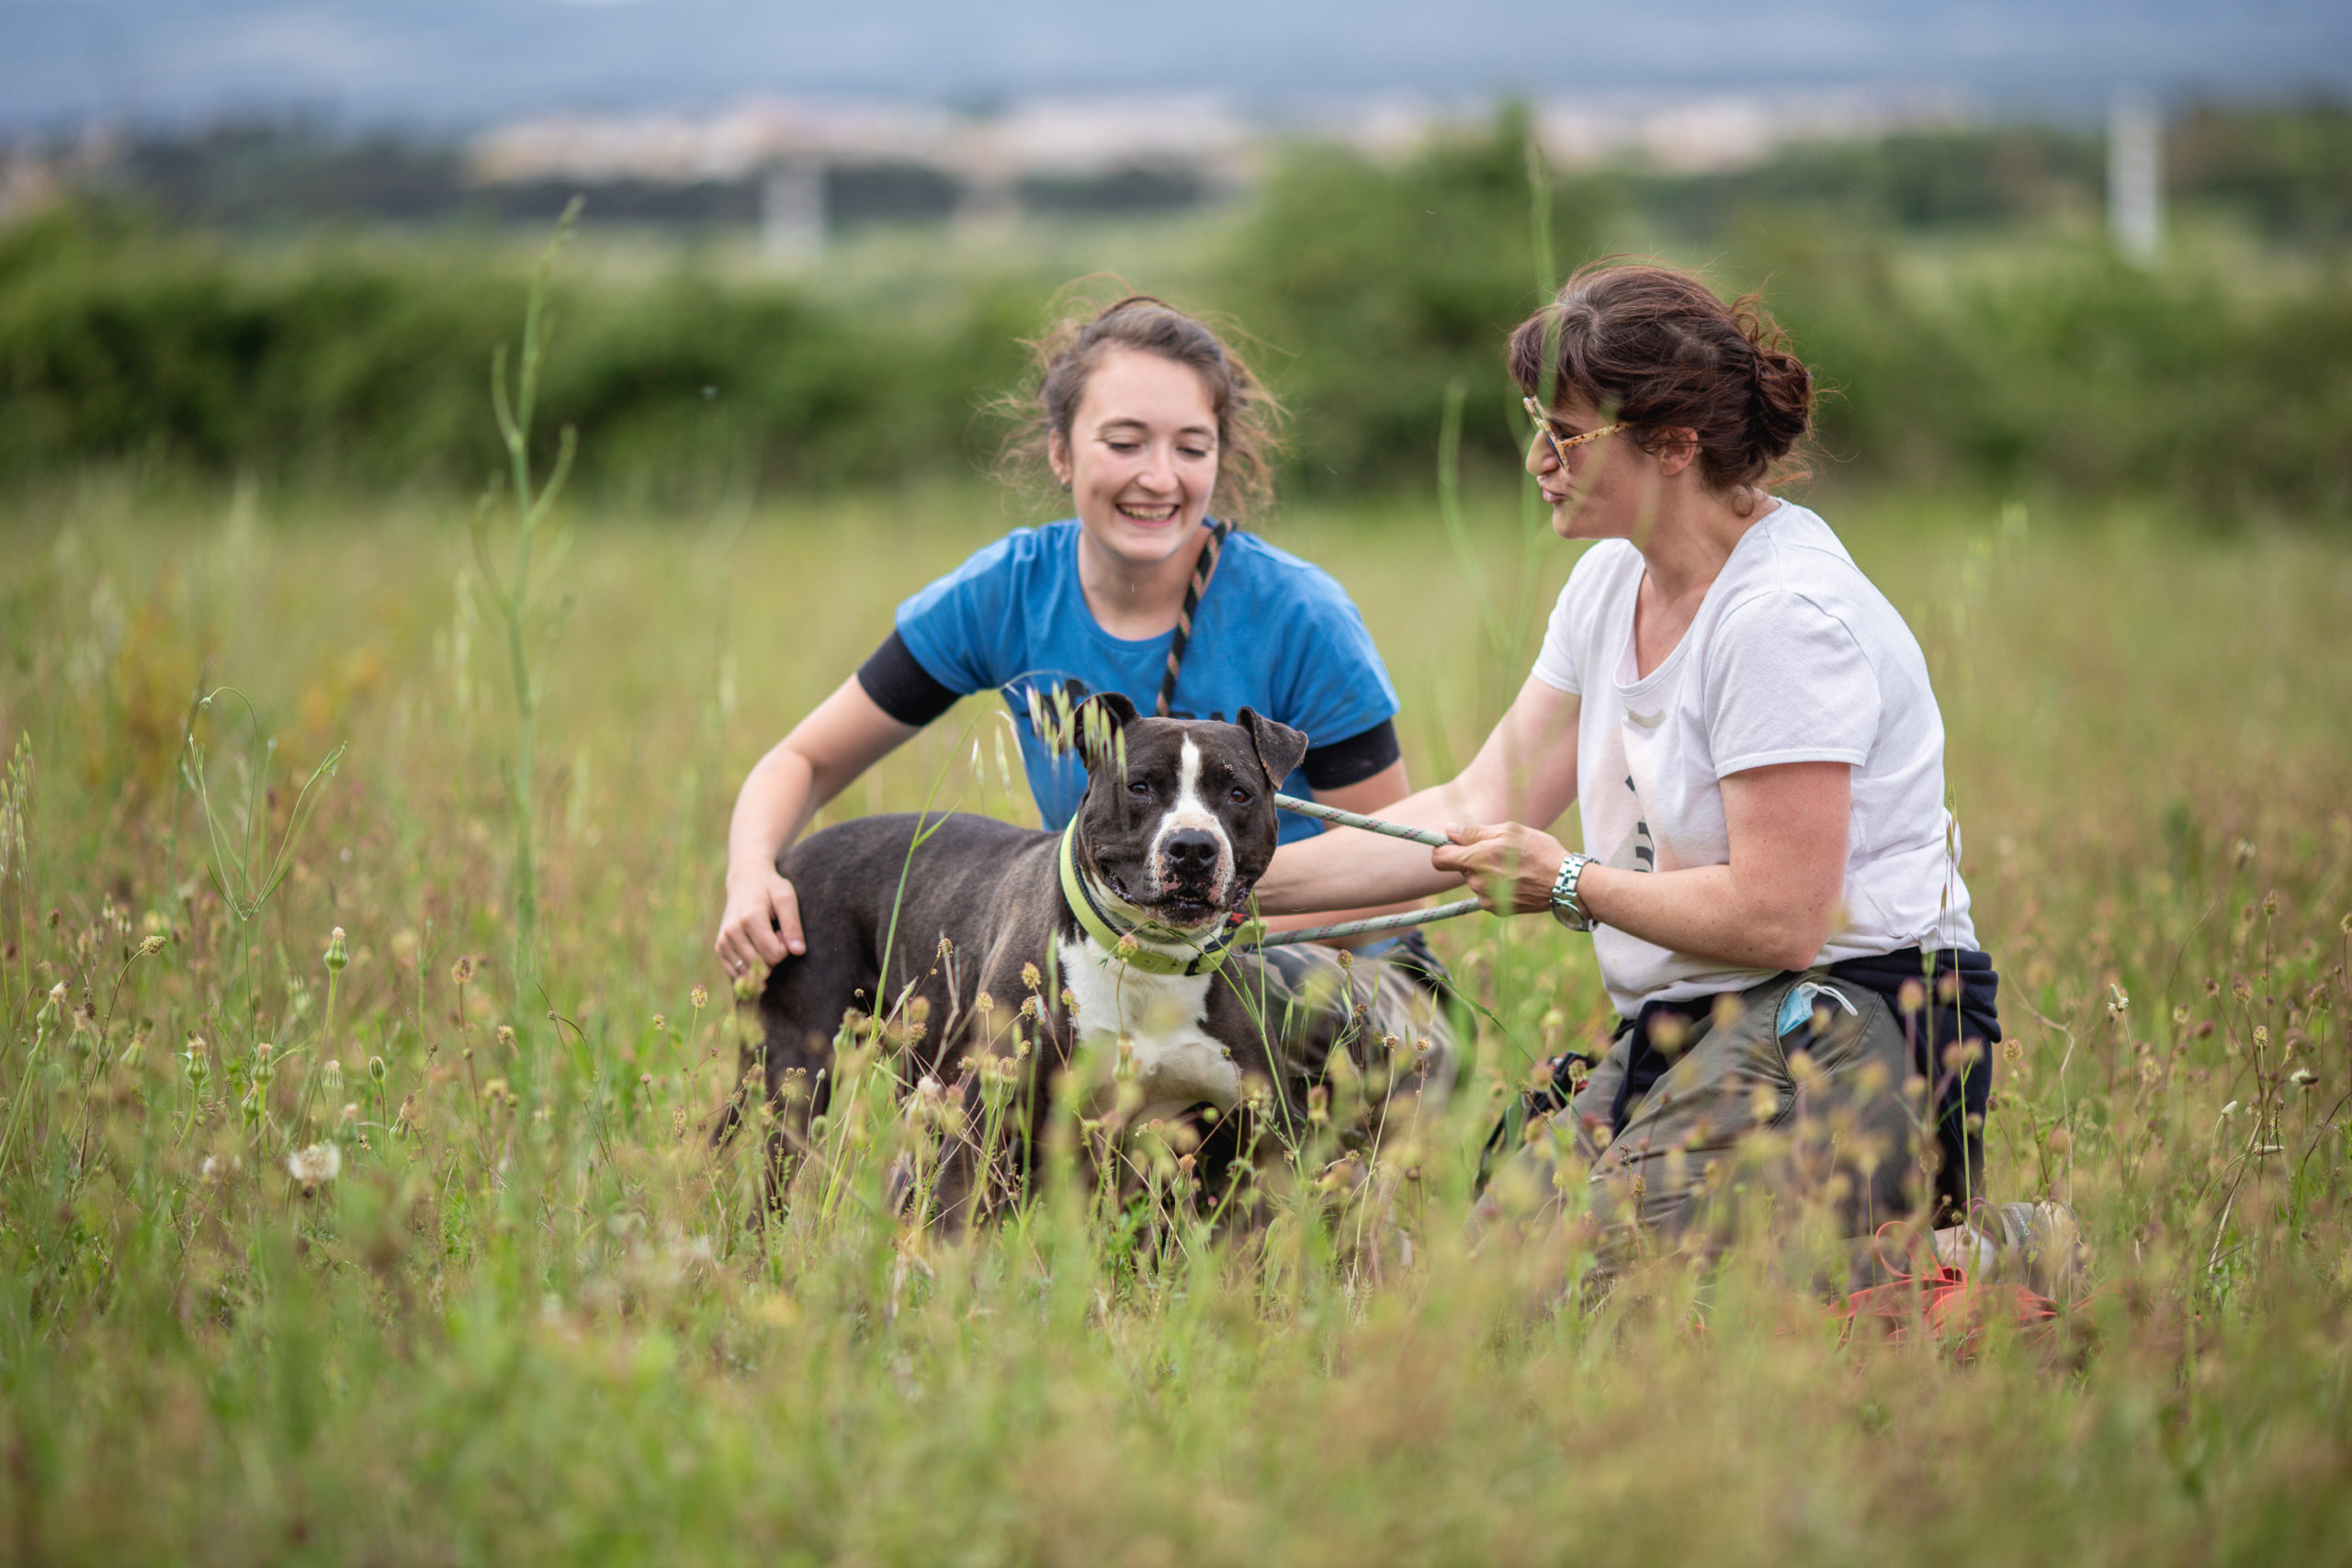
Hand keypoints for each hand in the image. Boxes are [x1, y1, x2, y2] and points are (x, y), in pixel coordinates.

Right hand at [715, 869, 803, 978]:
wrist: (745, 881)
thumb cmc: (769, 889)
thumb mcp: (786, 898)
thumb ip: (793, 925)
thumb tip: (798, 952)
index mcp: (750, 918)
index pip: (774, 954)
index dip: (785, 950)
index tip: (783, 934)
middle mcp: (733, 931)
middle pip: (761, 965)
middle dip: (774, 957)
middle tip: (773, 936)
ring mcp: (723, 940)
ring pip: (748, 972)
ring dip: (761, 964)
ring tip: (763, 942)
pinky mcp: (719, 948)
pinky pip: (735, 973)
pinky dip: (749, 970)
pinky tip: (755, 953)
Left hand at [1430, 822, 1569, 916]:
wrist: (1564, 883)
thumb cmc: (1539, 850)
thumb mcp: (1509, 831)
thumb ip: (1474, 832)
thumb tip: (1449, 830)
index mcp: (1477, 859)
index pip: (1439, 859)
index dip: (1443, 849)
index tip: (1454, 844)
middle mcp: (1477, 882)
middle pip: (1459, 868)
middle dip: (1471, 858)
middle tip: (1497, 851)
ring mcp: (1486, 898)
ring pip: (1474, 881)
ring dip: (1485, 872)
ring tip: (1512, 865)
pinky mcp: (1496, 909)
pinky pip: (1485, 894)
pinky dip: (1494, 886)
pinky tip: (1515, 880)